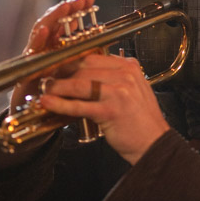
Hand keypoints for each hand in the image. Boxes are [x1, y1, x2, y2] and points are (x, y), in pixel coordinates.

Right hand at [10, 0, 95, 110]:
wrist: (31, 119)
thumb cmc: (52, 95)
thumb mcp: (68, 73)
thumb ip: (75, 54)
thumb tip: (87, 33)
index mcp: (52, 48)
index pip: (63, 23)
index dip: (75, 10)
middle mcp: (41, 50)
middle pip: (51, 22)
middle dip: (65, 9)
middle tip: (80, 0)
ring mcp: (31, 58)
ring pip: (39, 32)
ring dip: (51, 18)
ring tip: (65, 6)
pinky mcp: (23, 70)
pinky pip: (30, 54)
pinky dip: (36, 40)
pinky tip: (44, 30)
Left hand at [39, 50, 169, 164]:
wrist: (154, 144)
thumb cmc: (141, 120)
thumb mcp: (132, 90)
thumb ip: (114, 78)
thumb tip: (85, 73)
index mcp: (129, 67)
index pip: (93, 57)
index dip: (71, 61)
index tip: (57, 66)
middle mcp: (125, 75)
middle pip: (84, 68)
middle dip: (62, 72)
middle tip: (46, 77)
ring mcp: (118, 92)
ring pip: (80, 84)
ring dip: (58, 87)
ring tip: (45, 89)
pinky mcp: (111, 110)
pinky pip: (80, 105)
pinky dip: (61, 104)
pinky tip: (48, 103)